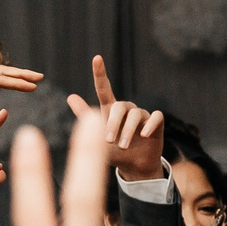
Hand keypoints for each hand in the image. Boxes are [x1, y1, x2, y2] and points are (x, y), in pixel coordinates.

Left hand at [66, 57, 166, 183]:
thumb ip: (85, 117)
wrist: (134, 167)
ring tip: (123, 147)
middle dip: (113, 123)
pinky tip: (144, 135)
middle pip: (120, 106)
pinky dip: (150, 125)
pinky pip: (156, 117)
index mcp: (111, 110)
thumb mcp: (97, 138)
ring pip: (136, 114)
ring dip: (128, 131)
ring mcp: (143, 115)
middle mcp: (127, 109)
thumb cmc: (114, 152)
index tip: (96, 58)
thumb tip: (70, 96)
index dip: (100, 73)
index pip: (104, 88)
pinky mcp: (156, 124)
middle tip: (108, 141)